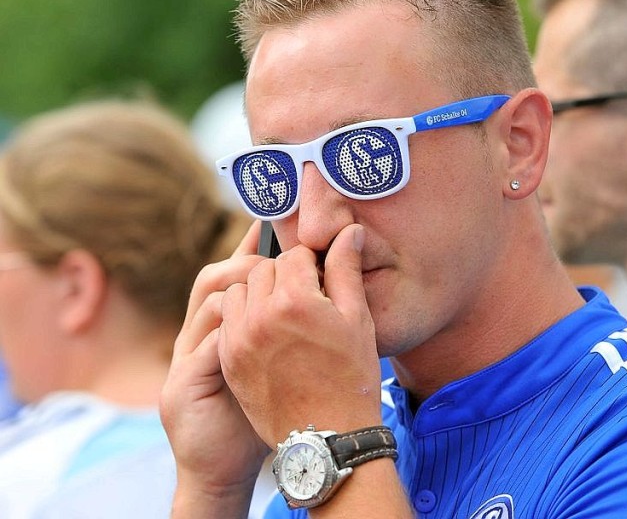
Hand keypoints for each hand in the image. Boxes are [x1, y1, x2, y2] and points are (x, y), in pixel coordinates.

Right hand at [160, 221, 269, 506]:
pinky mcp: (181, 387)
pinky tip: (261, 331)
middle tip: (284, 258)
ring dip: (244, 292)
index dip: (252, 247)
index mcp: (224, 326)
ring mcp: (186, 359)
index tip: (276, 222)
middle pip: (214, 277)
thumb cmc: (263, 408)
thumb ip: (292, 321)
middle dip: (249, 262)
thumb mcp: (280, 359)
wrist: (229, 465)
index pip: (233, 274)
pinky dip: (233, 334)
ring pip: (208, 303)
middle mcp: (200, 335)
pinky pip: (205, 348)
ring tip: (276, 292)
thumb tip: (321, 286)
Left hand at [218, 223, 382, 447]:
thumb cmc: (351, 377)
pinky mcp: (229, 360)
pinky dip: (244, 318)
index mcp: (295, 301)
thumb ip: (346, 269)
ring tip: (283, 313)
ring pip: (239, 291)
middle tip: (305, 297)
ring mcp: (239, 339)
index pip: (295, 255)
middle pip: (264, 269)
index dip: (313, 263)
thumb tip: (348, 231)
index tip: (322, 279)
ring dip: (258, 294)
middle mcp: (260, 316)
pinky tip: (267, 333)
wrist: (327, 436)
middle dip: (284, 276)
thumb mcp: (357, 319)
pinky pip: (228, 321)